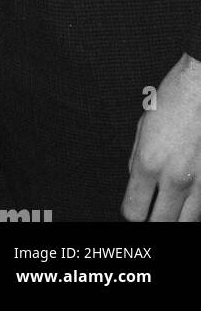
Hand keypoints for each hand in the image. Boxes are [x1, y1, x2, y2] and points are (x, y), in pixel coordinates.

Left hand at [122, 53, 200, 220]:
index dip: (132, 212)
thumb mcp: (142, 129)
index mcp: (149, 164)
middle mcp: (176, 178)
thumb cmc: (174, 102)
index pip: (134, 211)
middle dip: (154, 219)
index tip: (134, 208)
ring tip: (172, 204)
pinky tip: (190, 194)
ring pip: (188, 222)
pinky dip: (196, 206)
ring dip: (178, 216)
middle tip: (153, 209)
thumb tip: (137, 186)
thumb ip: (137, 162)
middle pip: (161, 224)